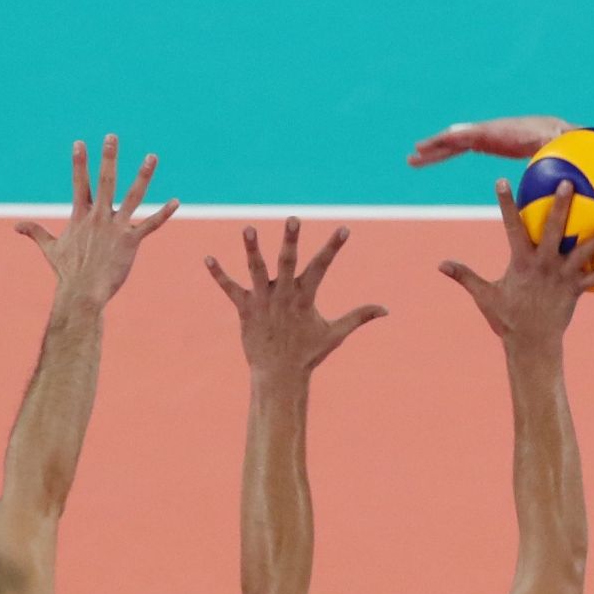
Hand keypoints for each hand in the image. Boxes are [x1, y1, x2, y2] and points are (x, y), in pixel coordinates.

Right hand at [17, 136, 178, 310]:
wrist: (82, 292)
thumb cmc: (67, 273)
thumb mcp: (50, 249)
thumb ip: (35, 232)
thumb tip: (16, 226)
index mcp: (81, 216)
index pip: (80, 183)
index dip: (80, 163)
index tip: (80, 143)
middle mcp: (99, 217)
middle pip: (105, 181)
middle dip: (108, 157)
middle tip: (112, 137)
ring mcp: (115, 227)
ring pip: (133, 196)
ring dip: (143, 175)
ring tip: (152, 157)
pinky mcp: (130, 241)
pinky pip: (151, 224)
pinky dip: (164, 213)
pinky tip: (176, 202)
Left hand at [206, 219, 387, 373]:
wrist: (280, 375)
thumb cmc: (308, 354)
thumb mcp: (336, 334)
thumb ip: (360, 316)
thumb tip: (386, 310)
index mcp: (305, 297)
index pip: (323, 266)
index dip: (334, 247)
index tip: (344, 228)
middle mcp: (284, 295)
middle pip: (288, 261)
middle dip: (291, 240)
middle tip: (293, 218)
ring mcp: (263, 301)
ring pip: (256, 270)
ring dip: (252, 249)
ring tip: (248, 228)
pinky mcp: (245, 309)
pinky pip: (229, 289)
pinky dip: (218, 275)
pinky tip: (207, 258)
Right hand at [408, 115, 570, 166]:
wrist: (556, 130)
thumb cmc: (557, 137)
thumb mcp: (555, 138)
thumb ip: (552, 138)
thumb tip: (555, 136)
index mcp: (501, 131)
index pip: (473, 134)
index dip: (454, 139)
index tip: (437, 144)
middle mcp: (489, 131)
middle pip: (456, 138)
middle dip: (435, 145)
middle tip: (413, 156)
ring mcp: (484, 136)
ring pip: (453, 144)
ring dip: (434, 152)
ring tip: (412, 160)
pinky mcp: (485, 143)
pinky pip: (460, 148)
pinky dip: (444, 153)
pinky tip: (431, 158)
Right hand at [439, 180, 593, 343]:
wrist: (530, 344)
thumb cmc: (506, 318)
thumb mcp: (484, 295)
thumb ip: (464, 276)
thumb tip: (440, 264)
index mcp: (520, 262)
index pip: (510, 227)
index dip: (505, 204)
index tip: (501, 181)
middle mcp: (542, 265)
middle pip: (552, 230)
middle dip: (560, 206)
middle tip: (567, 183)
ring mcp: (561, 276)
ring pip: (582, 252)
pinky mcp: (576, 290)